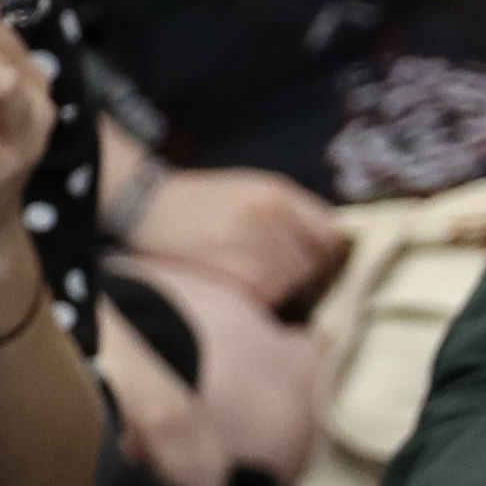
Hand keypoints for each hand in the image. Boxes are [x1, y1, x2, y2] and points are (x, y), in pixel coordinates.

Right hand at [122, 162, 348, 314]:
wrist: (153, 207)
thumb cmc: (207, 202)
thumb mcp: (255, 187)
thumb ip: (295, 212)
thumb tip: (332, 246)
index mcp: (278, 194)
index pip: (330, 235)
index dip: (326, 253)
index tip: (315, 261)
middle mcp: (267, 216)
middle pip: (310, 264)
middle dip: (300, 274)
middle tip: (280, 275)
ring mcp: (246, 245)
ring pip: (288, 283)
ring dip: (278, 289)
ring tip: (257, 280)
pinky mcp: (227, 273)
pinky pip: (262, 296)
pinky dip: (257, 298)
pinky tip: (243, 288)